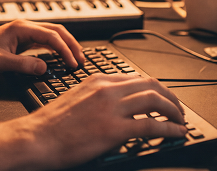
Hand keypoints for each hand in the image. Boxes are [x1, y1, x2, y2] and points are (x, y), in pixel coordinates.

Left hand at [0, 19, 84, 75]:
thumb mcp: (0, 62)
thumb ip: (22, 64)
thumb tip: (43, 67)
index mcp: (21, 28)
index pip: (51, 35)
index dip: (65, 49)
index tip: (73, 63)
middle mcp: (25, 27)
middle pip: (57, 31)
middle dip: (72, 44)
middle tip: (82, 60)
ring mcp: (25, 33)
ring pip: (53, 35)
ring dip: (66, 45)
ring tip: (76, 58)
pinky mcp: (23, 41)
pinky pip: (46, 41)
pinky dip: (57, 48)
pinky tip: (62, 57)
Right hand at [20, 73, 187, 169]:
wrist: (36, 138)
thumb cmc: (50, 125)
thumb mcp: (76, 99)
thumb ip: (98, 98)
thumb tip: (116, 107)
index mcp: (97, 81)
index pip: (136, 78)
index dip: (156, 88)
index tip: (163, 97)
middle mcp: (106, 90)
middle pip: (151, 85)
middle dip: (170, 97)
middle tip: (178, 109)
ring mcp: (111, 108)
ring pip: (155, 101)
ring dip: (174, 111)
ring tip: (180, 121)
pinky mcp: (113, 129)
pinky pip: (151, 126)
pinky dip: (169, 129)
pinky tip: (176, 134)